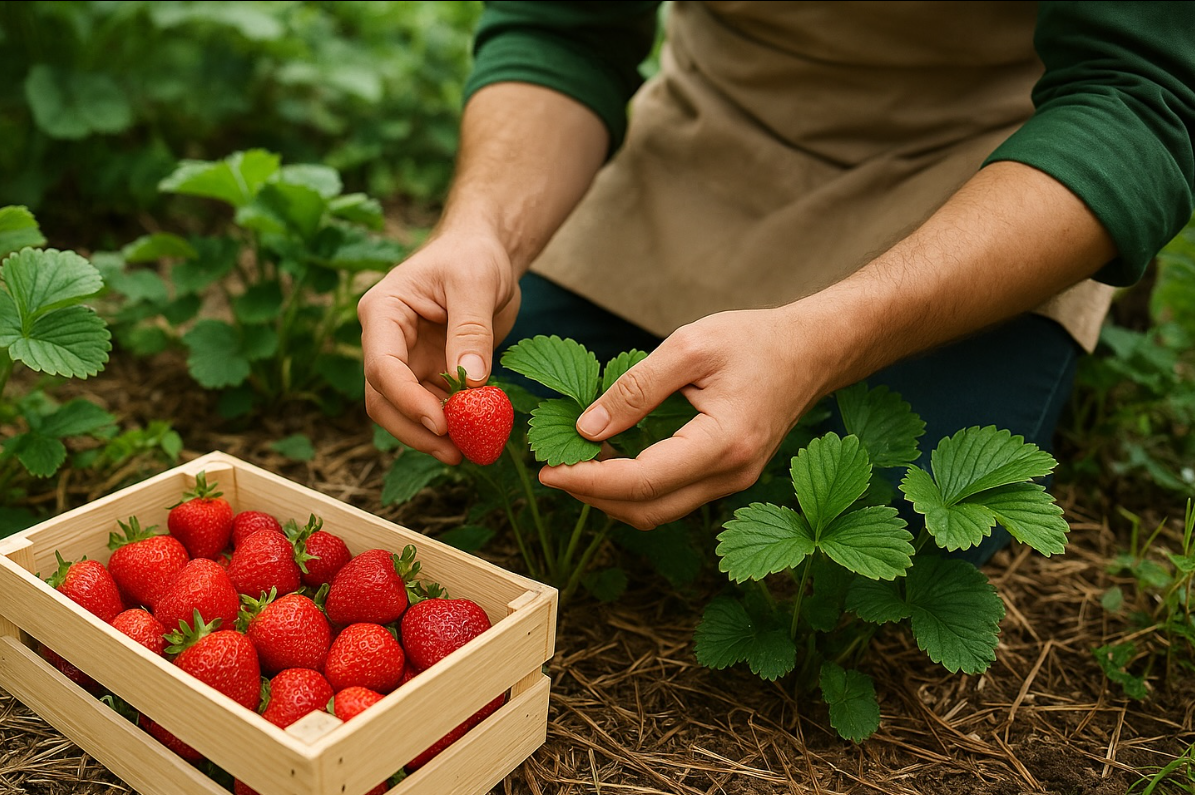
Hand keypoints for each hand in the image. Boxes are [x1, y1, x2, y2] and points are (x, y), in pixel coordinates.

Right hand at [359, 230, 519, 463]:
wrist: (486, 251)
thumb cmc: (473, 255)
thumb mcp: (475, 283)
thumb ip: (470, 331)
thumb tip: (469, 380)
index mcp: (383, 312)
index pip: (382, 366)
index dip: (407, 399)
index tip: (441, 423)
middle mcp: (387, 341)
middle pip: (384, 398)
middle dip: (415, 428)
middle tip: (453, 452)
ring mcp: (408, 360)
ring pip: (404, 411)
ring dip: (432, 435)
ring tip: (468, 452)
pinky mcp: (431, 372)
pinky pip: (433, 406)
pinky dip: (452, 425)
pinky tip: (476, 436)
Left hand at [538, 305, 835, 528]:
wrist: (812, 351)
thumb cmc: (754, 340)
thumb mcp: (689, 346)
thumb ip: (636, 388)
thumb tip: (586, 428)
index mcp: (723, 442)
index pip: (643, 480)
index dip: (589, 480)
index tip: (548, 469)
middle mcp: (731, 475)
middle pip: (647, 510)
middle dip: (593, 496)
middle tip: (552, 469)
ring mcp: (733, 482)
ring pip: (658, 511)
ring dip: (611, 496)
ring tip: (574, 464)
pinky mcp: (728, 477)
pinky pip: (672, 497)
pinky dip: (635, 488)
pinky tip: (609, 460)